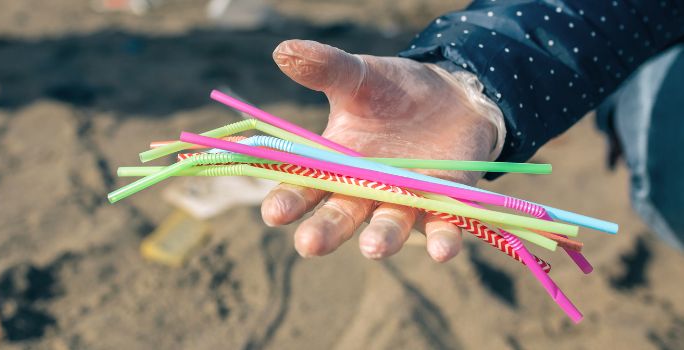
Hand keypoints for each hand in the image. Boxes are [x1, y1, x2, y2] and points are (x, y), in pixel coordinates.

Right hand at [263, 39, 503, 261]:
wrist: (452, 95)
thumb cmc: (393, 90)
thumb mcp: (358, 76)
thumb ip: (325, 69)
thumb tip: (283, 50)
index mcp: (334, 165)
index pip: (303, 188)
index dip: (287, 201)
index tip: (273, 213)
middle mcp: (365, 190)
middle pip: (339, 215)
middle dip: (324, 231)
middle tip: (308, 245)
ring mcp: (404, 200)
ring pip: (388, 225)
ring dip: (380, 238)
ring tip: (372, 248)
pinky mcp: (445, 201)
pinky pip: (442, 225)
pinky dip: (442, 239)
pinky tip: (442, 252)